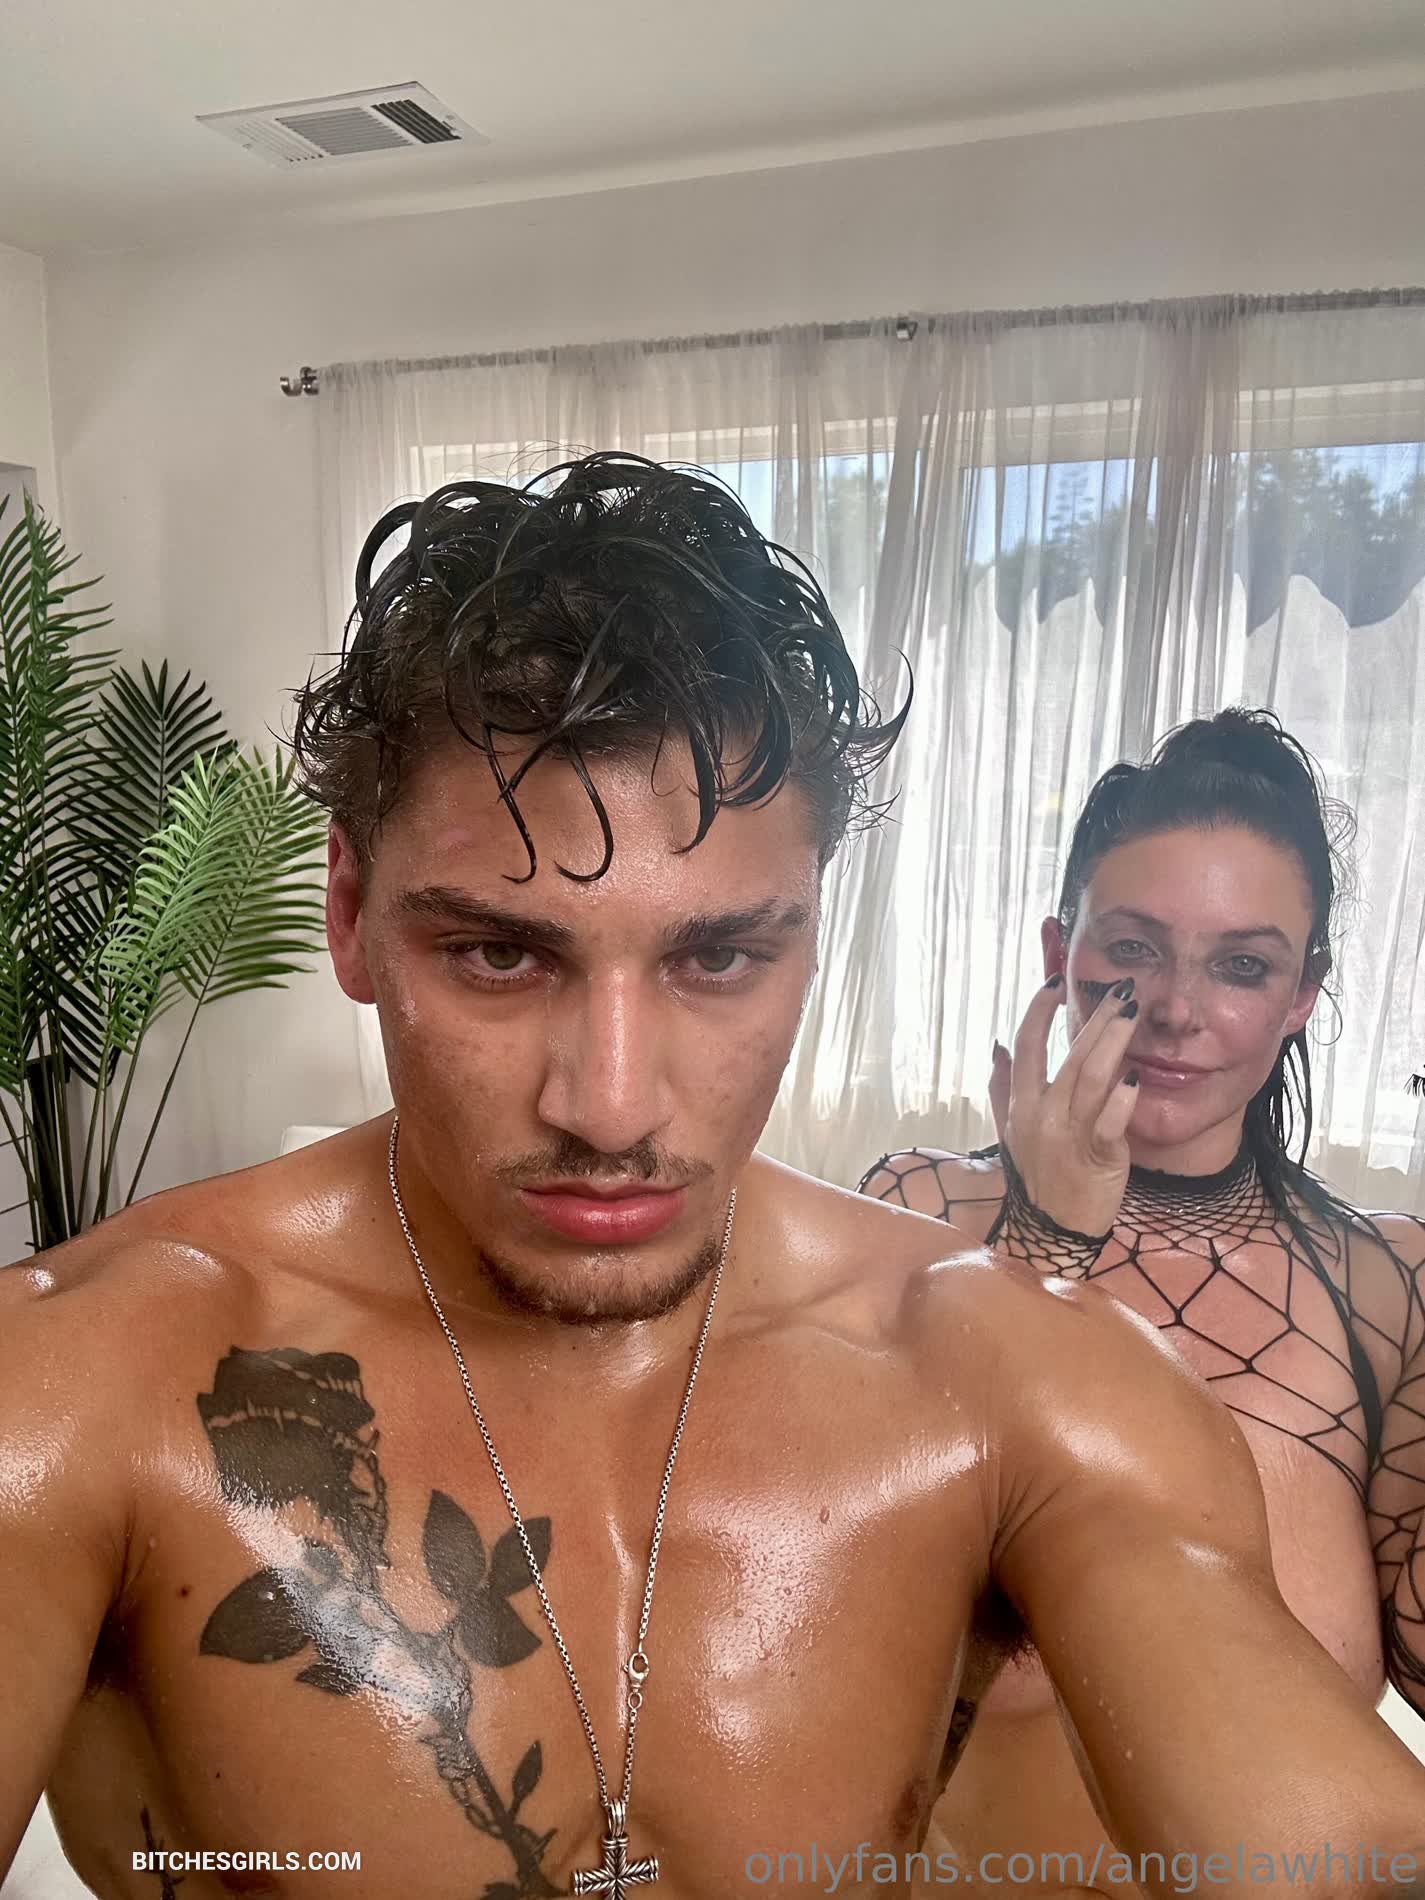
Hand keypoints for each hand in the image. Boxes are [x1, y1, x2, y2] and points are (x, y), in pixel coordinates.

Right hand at [989, 974, 1140, 1242]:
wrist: (1051, 1234)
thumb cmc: (1036, 1177)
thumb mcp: (1009, 1132)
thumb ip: (1001, 1087)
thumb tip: (997, 1045)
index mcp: (1021, 1105)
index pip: (1027, 1047)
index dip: (1039, 1011)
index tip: (1056, 982)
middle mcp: (1042, 1115)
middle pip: (1070, 1058)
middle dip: (1095, 1019)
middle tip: (1119, 989)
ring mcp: (1070, 1136)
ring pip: (1092, 1080)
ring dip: (1112, 1042)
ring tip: (1131, 1013)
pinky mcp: (1099, 1158)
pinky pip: (1110, 1123)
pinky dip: (1122, 1098)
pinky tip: (1134, 1073)